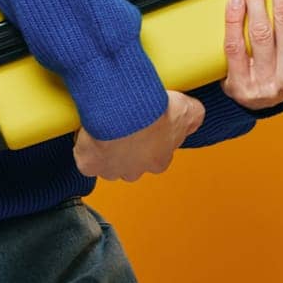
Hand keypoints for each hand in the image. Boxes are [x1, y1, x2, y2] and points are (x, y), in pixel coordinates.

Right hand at [73, 90, 204, 181]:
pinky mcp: (89, 165)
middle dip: (127, 148)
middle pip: (131, 163)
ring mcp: (111, 171)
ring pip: (108, 164)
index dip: (149, 141)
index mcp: (159, 162)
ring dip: (107, 149)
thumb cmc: (156, 110)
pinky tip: (89, 133)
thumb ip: (195, 116)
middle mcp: (136, 172)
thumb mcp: (188, 110)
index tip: (144, 125)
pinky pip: (86, 160)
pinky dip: (85, 148)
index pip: (155, 156)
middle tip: (125, 125)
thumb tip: (197, 115)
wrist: (126, 111)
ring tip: (106, 127)